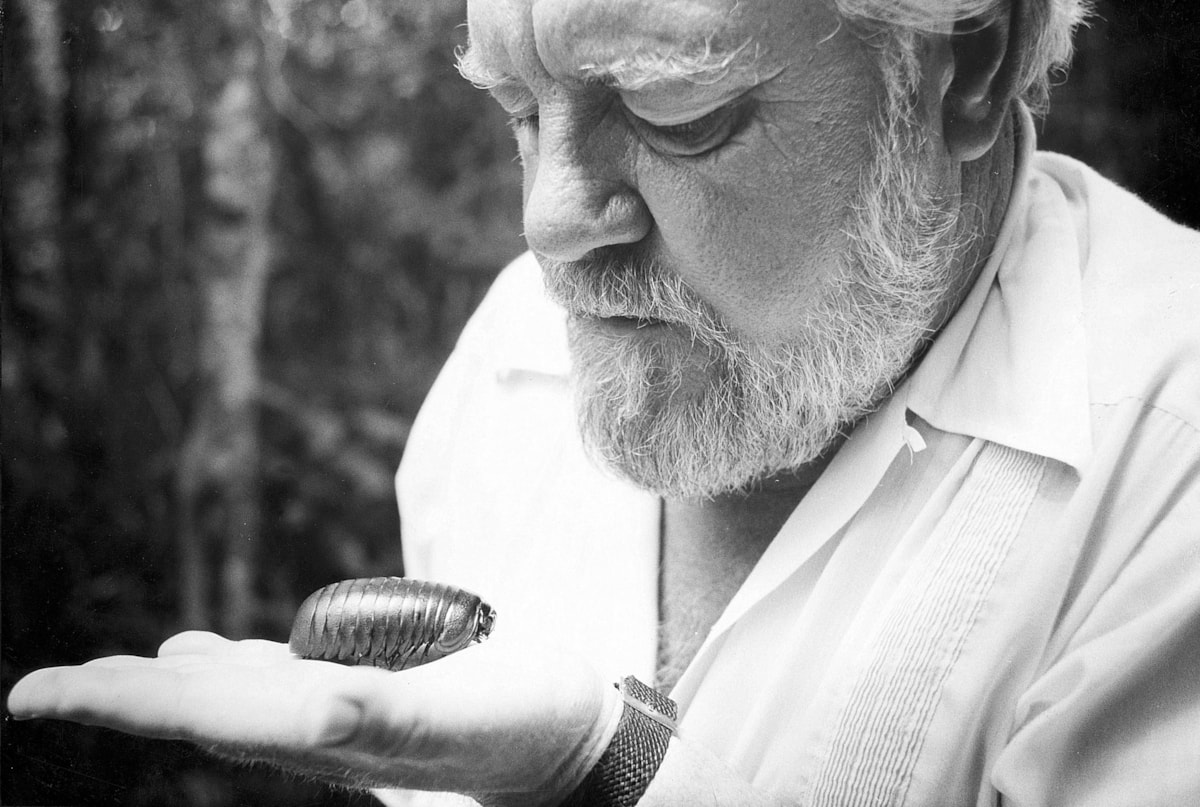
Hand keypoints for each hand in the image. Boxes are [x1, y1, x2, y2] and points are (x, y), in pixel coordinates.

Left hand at [6, 630, 622, 806]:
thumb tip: (315, 708)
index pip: (208, 715)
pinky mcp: (370, 701)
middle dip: (120, 700)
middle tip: (34, 693)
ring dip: (160, 689)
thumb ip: (387, 714)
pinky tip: (202, 657)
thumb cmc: (526, 724)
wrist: (571, 746)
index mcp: (328, 734)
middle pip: (202, 710)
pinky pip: (276, 685)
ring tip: (101, 679)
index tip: (45, 700)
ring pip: (230, 700)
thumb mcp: (459, 717)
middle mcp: (320, 733)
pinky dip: (224, 671)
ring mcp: (342, 719)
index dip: (127, 705)